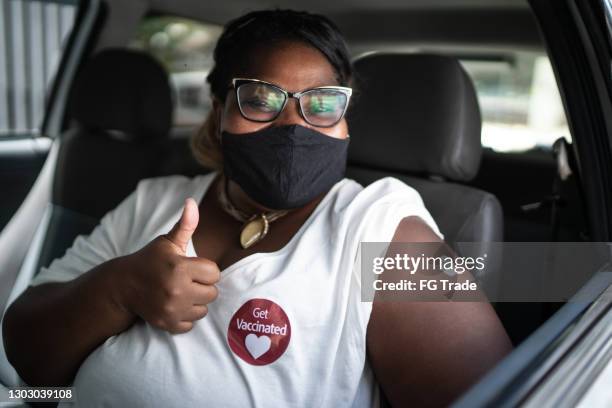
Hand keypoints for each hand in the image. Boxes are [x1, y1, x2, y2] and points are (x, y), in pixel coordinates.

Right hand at [118, 198, 219, 333]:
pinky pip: (191, 323)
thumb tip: (191, 202)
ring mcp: (172, 309)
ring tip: (181, 292)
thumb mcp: (167, 241)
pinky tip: (174, 304)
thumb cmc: (150, 260)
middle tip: (186, 280)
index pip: (214, 273)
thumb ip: (185, 224)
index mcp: (180, 267)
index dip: (205, 269)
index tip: (191, 267)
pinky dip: (185, 316)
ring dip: (196, 302)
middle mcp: (177, 290)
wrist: (123, 285)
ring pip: (204, 309)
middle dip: (202, 286)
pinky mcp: (167, 323)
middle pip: (212, 293)